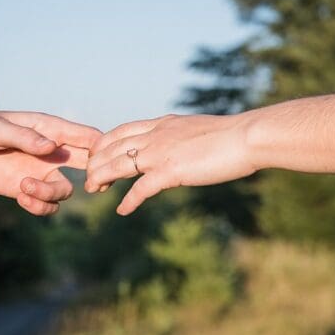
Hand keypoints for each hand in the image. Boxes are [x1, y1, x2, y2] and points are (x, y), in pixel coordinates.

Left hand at [0, 97, 99, 214]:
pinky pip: (45, 204)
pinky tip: (21, 198)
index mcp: (48, 129)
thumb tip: (52, 147)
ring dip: (51, 194)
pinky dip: (39, 206)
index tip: (98, 165)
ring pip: (64, 190)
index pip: (86, 137)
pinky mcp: (22, 189)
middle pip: (86, 165)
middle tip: (92, 186)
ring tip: (24, 189)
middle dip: (95, 177)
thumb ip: (24, 137)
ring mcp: (37, 171)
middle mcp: (48, 152)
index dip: (102, 151)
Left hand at [85, 114, 255, 214]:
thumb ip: (180, 137)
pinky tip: (122, 210)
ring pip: (118, 164)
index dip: (104, 143)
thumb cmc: (230, 136)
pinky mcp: (170, 171)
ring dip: (101, 178)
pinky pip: (141, 188)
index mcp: (162, 124)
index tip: (96, 155)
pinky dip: (129, 200)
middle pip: (112, 147)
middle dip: (96, 162)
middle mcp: (156, 135)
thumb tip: (178, 146)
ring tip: (93, 190)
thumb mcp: (196, 130)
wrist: (246, 137)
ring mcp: (161, 152)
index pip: (122, 130)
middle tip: (88, 178)